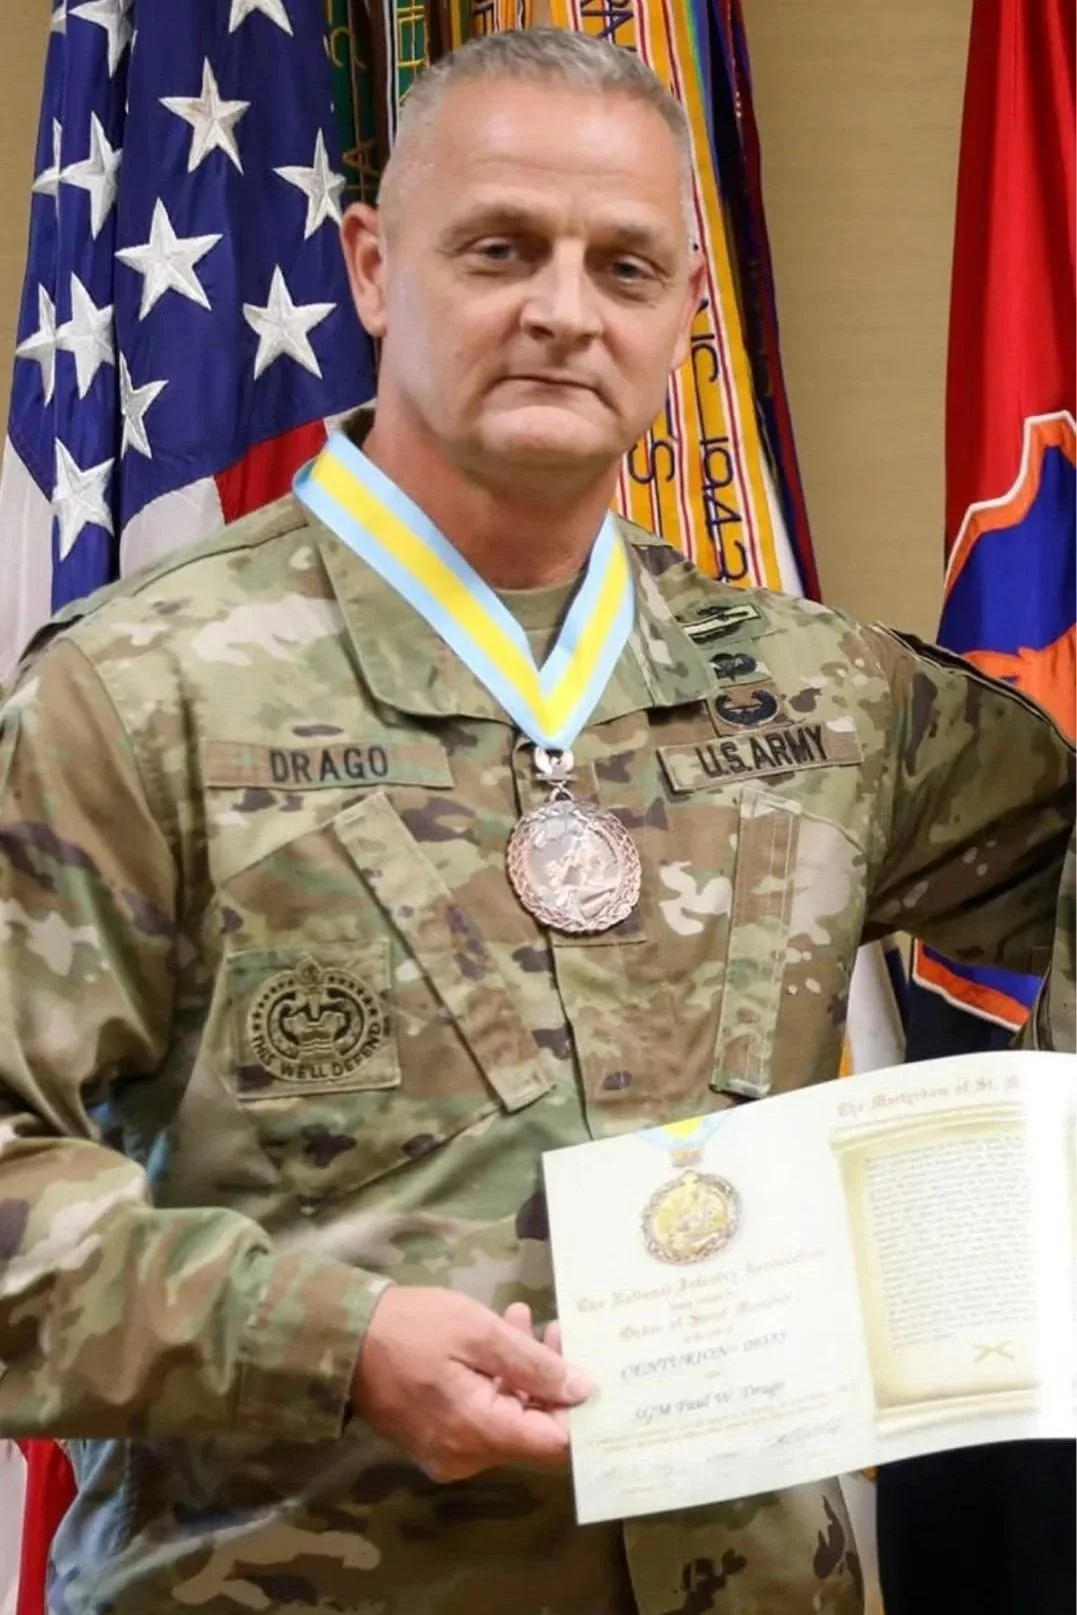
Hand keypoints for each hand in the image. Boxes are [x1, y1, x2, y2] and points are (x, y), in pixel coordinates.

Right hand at [351, 1286, 591, 1481]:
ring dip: (523, 1373)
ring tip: (522, 1318)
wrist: (342, 1338)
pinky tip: (498, 1339)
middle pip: (533, 1431)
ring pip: (509, 1420)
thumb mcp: (478, 1331)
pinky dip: (497, 1382)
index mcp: (478, 1434)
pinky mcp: (437, 1440)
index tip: (588, 1365)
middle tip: (553, 1327)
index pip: (554, 1444)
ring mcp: (449, 1453)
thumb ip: (533, 1362)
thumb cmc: (411, 1328)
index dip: (578, 1409)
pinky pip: (483, 1418)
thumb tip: (583, 1389)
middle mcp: (467, 1458)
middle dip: (550, 1380)